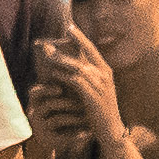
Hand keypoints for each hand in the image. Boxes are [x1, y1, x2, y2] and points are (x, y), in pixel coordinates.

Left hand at [28, 29, 135, 158]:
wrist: (112, 130)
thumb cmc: (100, 111)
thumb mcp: (96, 90)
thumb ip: (87, 77)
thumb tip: (72, 65)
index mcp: (106, 71)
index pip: (92, 49)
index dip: (80, 37)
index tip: (69, 27)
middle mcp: (104, 75)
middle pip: (84, 53)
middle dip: (65, 45)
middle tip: (50, 41)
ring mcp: (100, 85)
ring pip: (77, 66)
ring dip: (60, 60)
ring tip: (46, 55)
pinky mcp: (93, 96)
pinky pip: (75, 81)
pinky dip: (63, 75)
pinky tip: (52, 73)